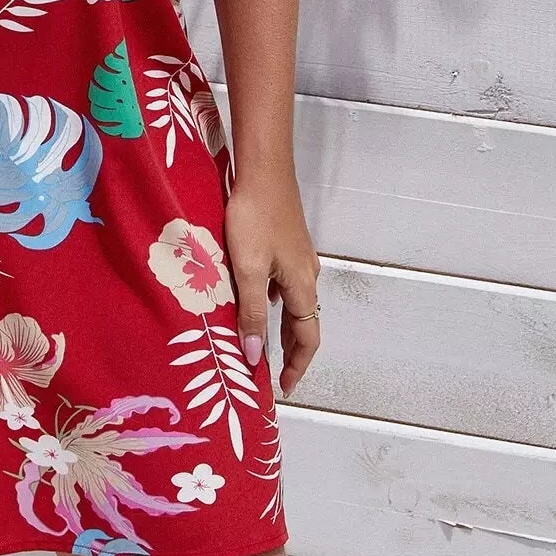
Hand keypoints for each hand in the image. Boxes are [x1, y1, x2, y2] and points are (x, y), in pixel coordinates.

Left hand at [224, 172, 320, 398]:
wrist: (263, 169)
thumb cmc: (254, 218)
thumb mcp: (248, 269)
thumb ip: (250, 312)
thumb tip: (254, 356)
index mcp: (302, 285)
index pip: (308, 338)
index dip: (297, 365)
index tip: (282, 386)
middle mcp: (307, 274)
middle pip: (304, 322)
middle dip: (291, 350)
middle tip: (272, 371)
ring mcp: (298, 257)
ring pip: (294, 302)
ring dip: (282, 326)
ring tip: (259, 340)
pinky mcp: (287, 241)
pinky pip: (284, 283)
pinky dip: (273, 301)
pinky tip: (254, 298)